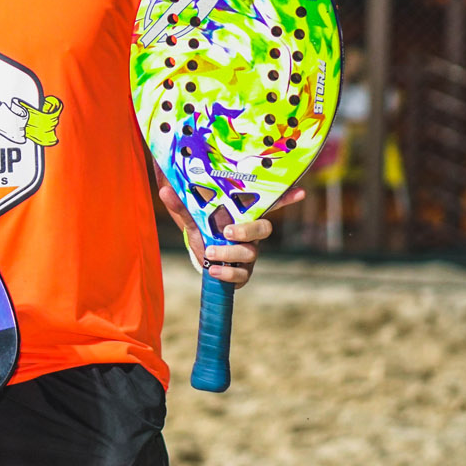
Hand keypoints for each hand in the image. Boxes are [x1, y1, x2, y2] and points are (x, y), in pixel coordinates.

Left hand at [159, 184, 303, 287]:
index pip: (270, 204)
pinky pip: (242, 275)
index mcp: (245, 214)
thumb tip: (164, 190)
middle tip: (227, 231)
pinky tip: (212, 271)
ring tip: (210, 253)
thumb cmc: (204, 228)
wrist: (201, 256)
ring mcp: (250, 253)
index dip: (287, 198)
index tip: (301, 192)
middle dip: (247, 230)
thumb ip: (181, 205)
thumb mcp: (193, 216)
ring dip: (230, 253)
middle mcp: (252, 233)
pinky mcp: (242, 272)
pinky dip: (227, 274)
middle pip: (264, 229)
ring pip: (251, 253)